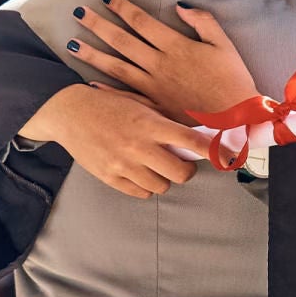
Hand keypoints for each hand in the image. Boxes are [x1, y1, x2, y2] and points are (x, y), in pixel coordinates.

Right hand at [20, 83, 207, 198]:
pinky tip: (140, 172)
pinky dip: (145, 186)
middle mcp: (139, 146)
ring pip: (161, 186)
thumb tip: (193, 136)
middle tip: (181, 163)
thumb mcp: (139, 103)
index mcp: (149, 123)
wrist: (69, 112)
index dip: (211, 151)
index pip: (190, 141)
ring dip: (164, 178)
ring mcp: (124, 165)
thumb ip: (164, 120)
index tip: (225, 156)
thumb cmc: (108, 104)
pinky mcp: (110, 178)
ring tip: (156, 166)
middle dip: (186, 170)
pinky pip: (140, 193)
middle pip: (181, 173)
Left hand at [67, 0, 259, 120]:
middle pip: (122, 41)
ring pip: (116, 67)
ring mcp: (153, 88)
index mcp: (175, 47)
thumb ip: (203, 22)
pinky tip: (89, 83)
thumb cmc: (233, 81)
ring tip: (71, 44)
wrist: (237, 121)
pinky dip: (106, 90)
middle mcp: (158, 65)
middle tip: (78, 12)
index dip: (122, 7)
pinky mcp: (153, 108)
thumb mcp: (224, 45)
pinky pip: (125, 97)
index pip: (141, 22)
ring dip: (93, 55)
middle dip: (98, 25)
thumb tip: (181, 5)